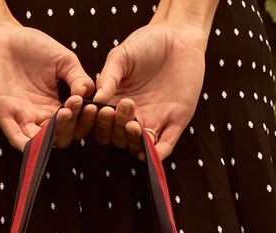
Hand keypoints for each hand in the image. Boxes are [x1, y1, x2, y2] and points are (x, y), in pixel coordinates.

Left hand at [0, 14, 97, 149]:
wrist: (0, 36)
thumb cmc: (31, 45)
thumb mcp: (63, 59)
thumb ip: (78, 77)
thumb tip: (87, 96)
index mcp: (56, 104)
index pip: (76, 124)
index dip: (84, 119)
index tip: (89, 104)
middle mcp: (41, 116)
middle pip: (62, 137)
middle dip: (72, 126)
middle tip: (74, 104)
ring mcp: (23, 118)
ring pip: (43, 142)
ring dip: (56, 134)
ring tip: (63, 113)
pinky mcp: (5, 116)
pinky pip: (17, 139)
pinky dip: (29, 145)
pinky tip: (40, 140)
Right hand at [93, 22, 208, 159]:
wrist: (179, 37)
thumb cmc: (147, 43)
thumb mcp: (122, 56)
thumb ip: (108, 76)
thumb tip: (96, 99)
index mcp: (115, 103)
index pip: (101, 125)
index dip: (98, 122)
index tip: (100, 109)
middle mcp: (132, 117)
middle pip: (117, 138)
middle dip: (116, 127)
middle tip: (120, 108)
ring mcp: (154, 122)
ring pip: (137, 145)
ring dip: (133, 140)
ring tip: (133, 125)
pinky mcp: (175, 123)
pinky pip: (165, 146)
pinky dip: (157, 154)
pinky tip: (151, 152)